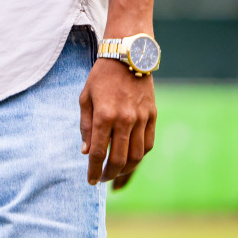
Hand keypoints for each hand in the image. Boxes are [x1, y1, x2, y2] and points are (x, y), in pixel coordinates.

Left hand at [79, 58, 155, 184]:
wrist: (127, 57)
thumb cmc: (101, 77)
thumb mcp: (85, 98)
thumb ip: (86, 126)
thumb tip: (86, 152)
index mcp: (104, 116)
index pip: (99, 153)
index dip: (94, 170)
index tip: (90, 180)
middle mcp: (124, 120)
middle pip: (120, 159)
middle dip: (109, 174)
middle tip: (102, 178)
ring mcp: (141, 119)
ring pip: (137, 156)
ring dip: (126, 169)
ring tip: (116, 172)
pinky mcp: (153, 116)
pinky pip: (148, 144)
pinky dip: (140, 156)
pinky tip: (131, 159)